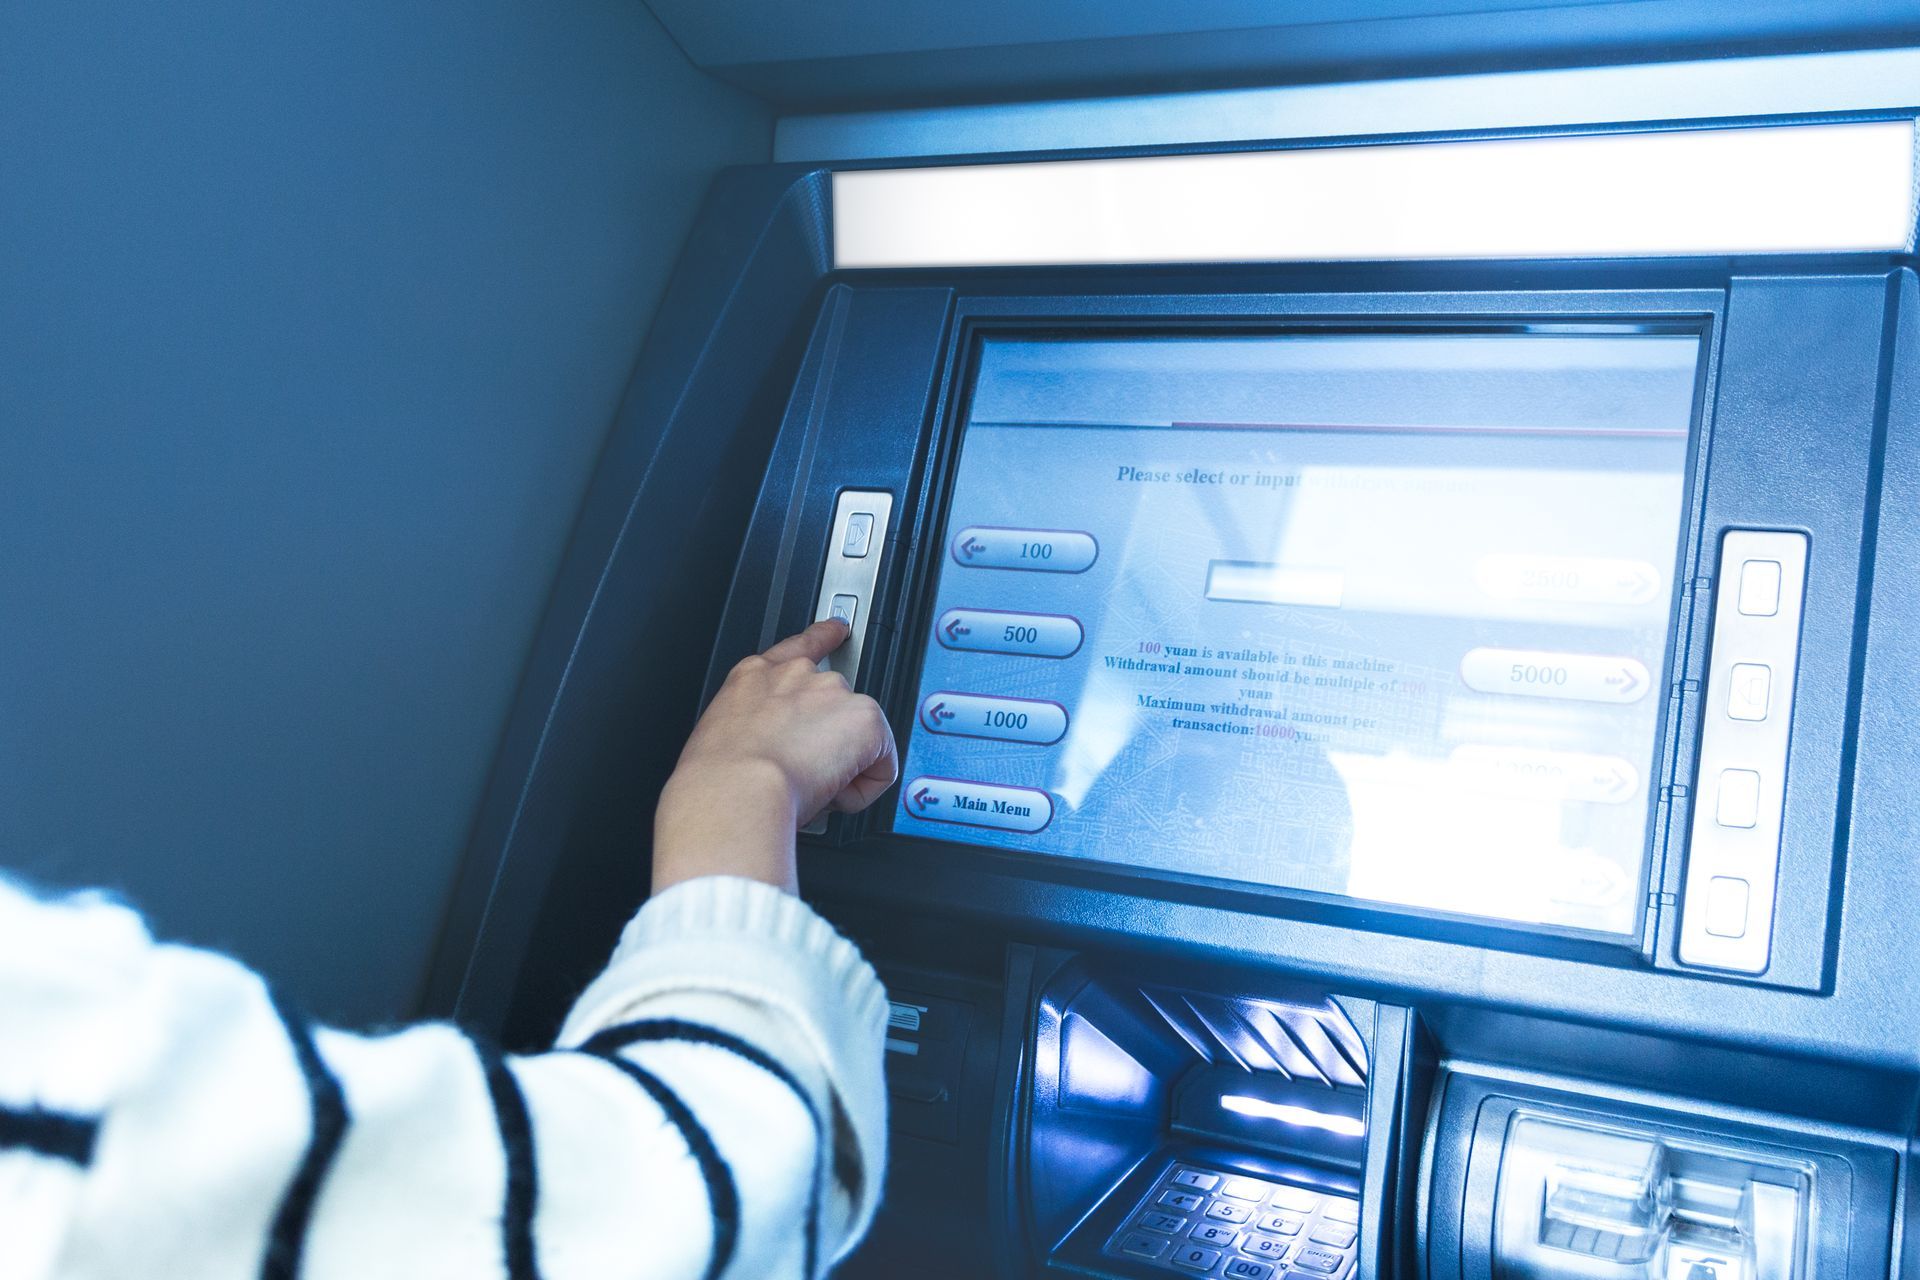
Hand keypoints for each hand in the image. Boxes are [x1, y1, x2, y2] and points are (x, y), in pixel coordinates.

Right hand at [651, 619, 898, 893]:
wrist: (736, 789)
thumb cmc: (718, 778)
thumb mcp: (721, 737)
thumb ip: (754, 730)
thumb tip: (772, 757)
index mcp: (755, 677)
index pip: (800, 645)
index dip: (825, 635)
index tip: (838, 629)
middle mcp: (798, 675)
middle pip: (837, 702)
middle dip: (831, 739)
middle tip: (804, 773)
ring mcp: (834, 692)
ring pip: (860, 736)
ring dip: (847, 764)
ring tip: (812, 786)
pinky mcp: (866, 719)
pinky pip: (882, 765)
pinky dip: (865, 788)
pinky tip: (835, 795)